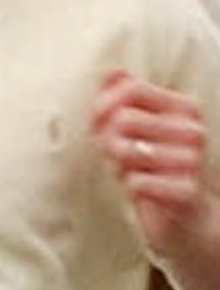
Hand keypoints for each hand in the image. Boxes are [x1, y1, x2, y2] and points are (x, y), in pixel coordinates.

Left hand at [96, 71, 209, 248]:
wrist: (185, 217)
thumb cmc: (154, 169)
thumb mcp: (138, 131)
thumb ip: (125, 101)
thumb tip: (111, 72)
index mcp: (183, 108)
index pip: (131, 89)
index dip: (102, 106)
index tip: (96, 124)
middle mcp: (192, 129)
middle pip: (123, 120)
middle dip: (106, 140)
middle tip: (114, 156)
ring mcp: (192, 159)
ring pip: (126, 150)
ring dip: (117, 165)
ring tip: (128, 171)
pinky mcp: (186, 190)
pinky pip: (136, 182)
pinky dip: (129, 188)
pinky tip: (141, 191)